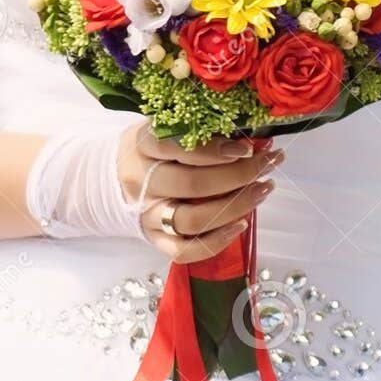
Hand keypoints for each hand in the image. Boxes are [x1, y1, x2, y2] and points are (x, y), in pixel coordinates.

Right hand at [120, 124, 283, 263]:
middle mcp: (143, 182)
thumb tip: (251, 138)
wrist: (114, 179)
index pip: (176, 147)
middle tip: (266, 164)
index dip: (214, 149)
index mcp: (143, 146)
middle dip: (239, 174)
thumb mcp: (164, 128)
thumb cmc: (151, 150)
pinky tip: (241, 225)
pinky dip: (216, 242)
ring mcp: (148, 215)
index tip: (245, 147)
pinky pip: (185, 251)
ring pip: (193, 219)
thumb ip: (198, 132)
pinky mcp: (155, 239)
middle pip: (193, 184)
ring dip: (236, 206)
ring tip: (263, 190)